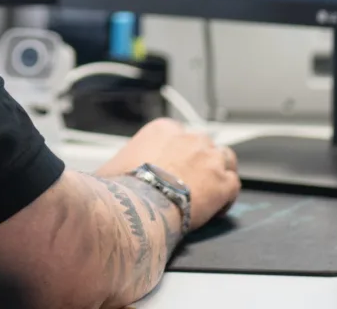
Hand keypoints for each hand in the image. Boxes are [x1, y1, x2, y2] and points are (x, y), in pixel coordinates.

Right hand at [96, 118, 239, 229]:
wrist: (139, 204)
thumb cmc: (122, 187)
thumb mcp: (111, 167)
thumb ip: (115, 166)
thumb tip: (103, 178)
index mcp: (163, 129)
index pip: (178, 134)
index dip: (178, 152)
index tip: (172, 166)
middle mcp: (190, 138)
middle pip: (203, 143)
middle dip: (199, 161)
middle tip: (190, 181)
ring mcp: (210, 159)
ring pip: (226, 158)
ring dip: (220, 172)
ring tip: (210, 189)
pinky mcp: (223, 182)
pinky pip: (234, 185)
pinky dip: (227, 197)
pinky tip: (215, 208)